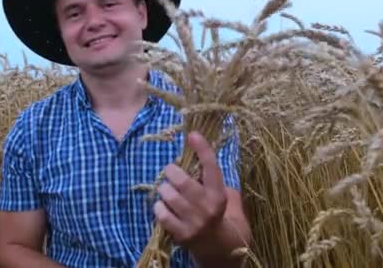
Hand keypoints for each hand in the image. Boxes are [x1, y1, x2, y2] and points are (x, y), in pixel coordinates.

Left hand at [153, 131, 227, 245]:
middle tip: (170, 171)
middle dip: (172, 172)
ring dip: (164, 189)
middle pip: (183, 181)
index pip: (211, 167)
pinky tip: (163, 206)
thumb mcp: (223, 193)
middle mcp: (208, 206)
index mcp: (219, 193)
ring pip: (169, 196)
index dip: (202, 149)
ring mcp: (194, 222)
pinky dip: (159, 206)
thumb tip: (194, 151)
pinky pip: (162, 214)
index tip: (192, 134)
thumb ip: (210, 177)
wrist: (219, 246)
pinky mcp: (182, 234)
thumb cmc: (217, 212)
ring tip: (167, 190)